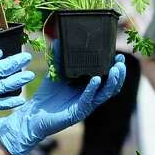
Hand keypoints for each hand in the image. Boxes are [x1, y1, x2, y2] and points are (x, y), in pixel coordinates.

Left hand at [0, 52, 126, 154]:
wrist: (34, 113)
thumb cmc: (47, 95)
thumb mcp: (55, 73)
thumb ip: (59, 58)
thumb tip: (60, 40)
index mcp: (89, 87)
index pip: (108, 78)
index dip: (116, 68)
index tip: (119, 56)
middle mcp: (91, 96)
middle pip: (112, 86)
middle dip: (119, 74)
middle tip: (121, 62)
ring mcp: (86, 105)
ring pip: (105, 94)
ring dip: (112, 81)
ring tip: (115, 69)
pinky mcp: (78, 112)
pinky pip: (89, 100)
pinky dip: (93, 89)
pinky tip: (95, 80)